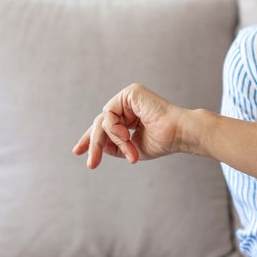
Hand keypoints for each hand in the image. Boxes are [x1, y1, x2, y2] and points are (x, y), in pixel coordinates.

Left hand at [71, 83, 186, 168]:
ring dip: (113, 141)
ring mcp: (128, 97)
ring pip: (103, 122)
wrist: (178, 134)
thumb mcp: (131, 148)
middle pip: (101, 123)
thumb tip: (97, 145)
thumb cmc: (162, 141)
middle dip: (94, 143)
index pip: (105, 126)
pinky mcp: (130, 93)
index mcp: (130, 115)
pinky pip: (109, 115)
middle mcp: (128, 104)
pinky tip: (128, 136)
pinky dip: (115, 130)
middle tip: (91, 164)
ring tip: (130, 153)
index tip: (78, 152)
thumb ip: (114, 145)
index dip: (91, 139)